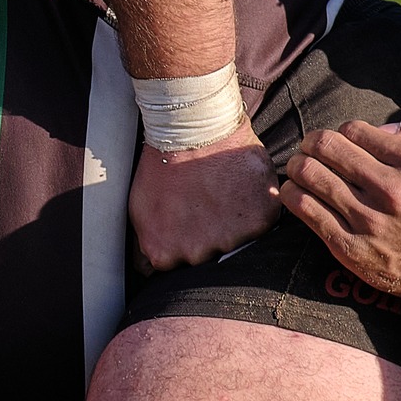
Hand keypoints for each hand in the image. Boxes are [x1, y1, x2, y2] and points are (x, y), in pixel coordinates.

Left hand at [128, 121, 279, 273]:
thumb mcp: (139, 209)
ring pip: (237, 243)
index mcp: (166, 254)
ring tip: (221, 196)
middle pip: (208, 257)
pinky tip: (239, 191)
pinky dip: (254, 210)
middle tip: (204, 205)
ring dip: (232, 224)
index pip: (178, 267)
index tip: (185, 223)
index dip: (183, 243)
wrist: (195, 131)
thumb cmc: (163, 166)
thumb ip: (146, 244)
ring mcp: (231, 239)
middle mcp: (198, 253)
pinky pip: (261, 225)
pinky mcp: (260, 221)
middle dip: (207, 235)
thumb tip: (148, 270)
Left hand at [281, 114, 400, 302]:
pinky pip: (301, 207)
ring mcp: (367, 219)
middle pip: (324, 146)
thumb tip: (382, 127)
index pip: (352, 130)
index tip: (339, 145)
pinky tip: (296, 193)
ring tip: (300, 171)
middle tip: (309, 151)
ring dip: (296, 167)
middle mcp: (390, 189)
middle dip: (311, 144)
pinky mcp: (347, 246)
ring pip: (307, 173)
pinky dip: (291, 193)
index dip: (340, 135)